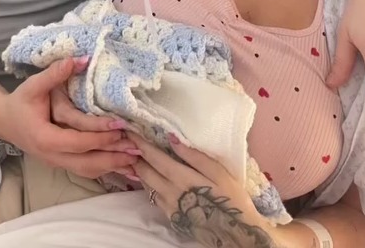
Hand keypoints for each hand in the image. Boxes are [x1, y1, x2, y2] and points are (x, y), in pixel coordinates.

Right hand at [0, 57, 141, 178]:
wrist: (3, 120)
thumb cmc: (19, 102)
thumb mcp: (34, 85)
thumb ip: (56, 73)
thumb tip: (82, 59)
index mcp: (45, 138)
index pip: (79, 141)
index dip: (100, 135)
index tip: (121, 126)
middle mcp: (52, 156)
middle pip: (88, 162)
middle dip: (113, 156)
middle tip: (137, 148)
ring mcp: (57, 162)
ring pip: (89, 170)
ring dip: (113, 166)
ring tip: (136, 160)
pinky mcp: (62, 162)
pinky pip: (86, 169)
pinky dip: (106, 169)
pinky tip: (123, 167)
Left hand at [129, 133, 277, 247]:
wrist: (237, 234)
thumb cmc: (231, 198)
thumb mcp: (219, 172)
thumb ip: (195, 156)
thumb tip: (172, 138)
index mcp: (182, 179)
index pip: (154, 158)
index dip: (141, 144)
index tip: (130, 131)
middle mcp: (170, 194)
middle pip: (145, 171)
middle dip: (135, 155)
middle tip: (127, 140)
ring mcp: (169, 207)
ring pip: (147, 184)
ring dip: (139, 169)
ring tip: (135, 154)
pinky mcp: (171, 216)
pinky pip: (154, 196)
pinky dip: (148, 183)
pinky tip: (150, 175)